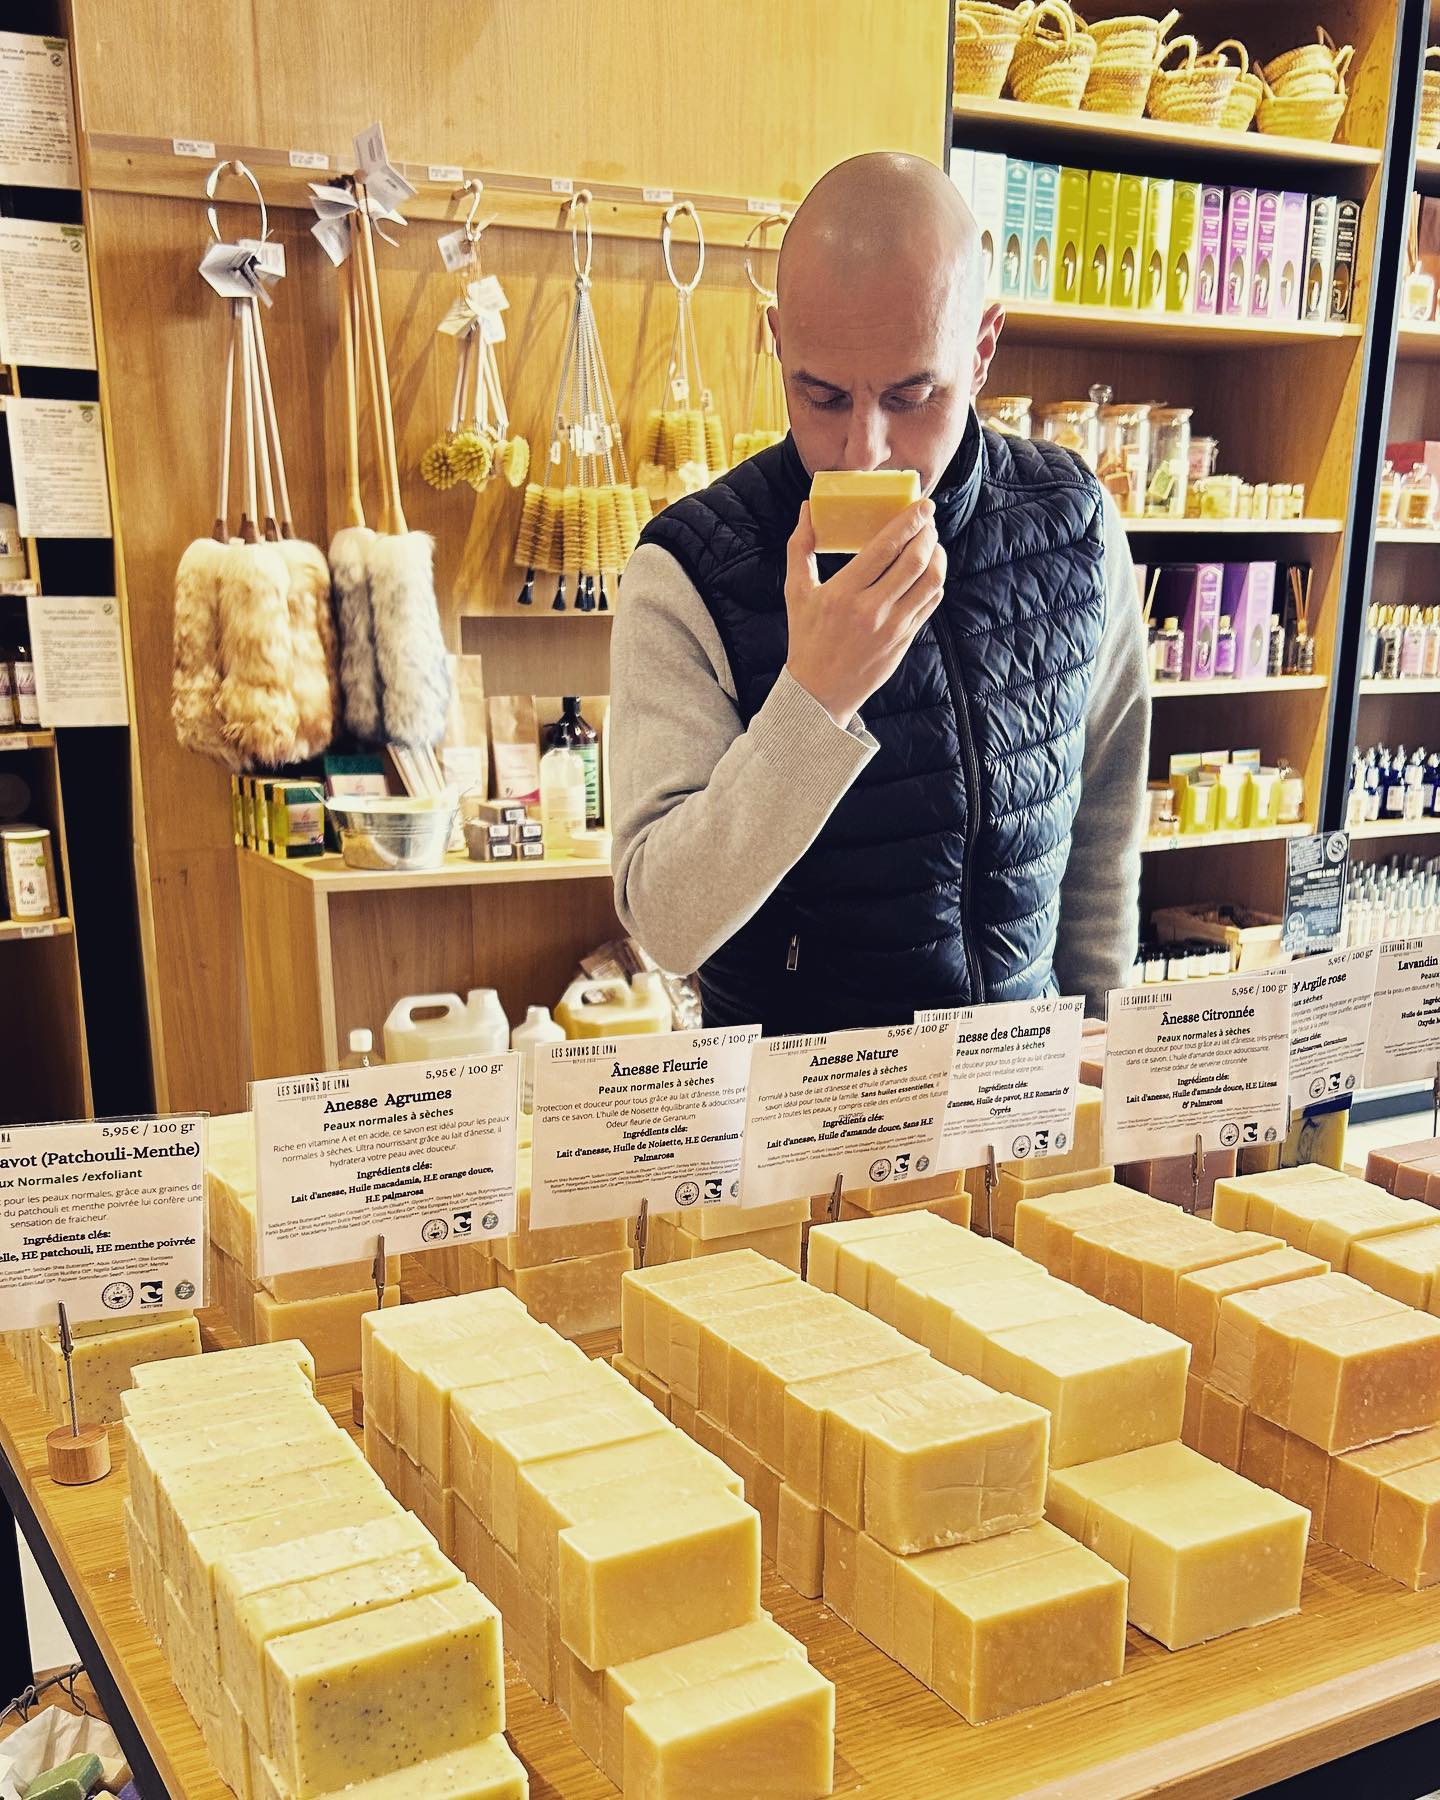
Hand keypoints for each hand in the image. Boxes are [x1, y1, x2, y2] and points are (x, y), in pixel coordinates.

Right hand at [783, 499, 946, 727]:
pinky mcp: (905, 639)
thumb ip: (800, 547)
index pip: (885, 547)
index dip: (909, 521)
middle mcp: (871, 610)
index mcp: (843, 594)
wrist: (820, 692)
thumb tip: (807, 510)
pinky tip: (929, 570)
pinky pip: (930, 603)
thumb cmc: (806, 638)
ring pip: (931, 582)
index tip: (922, 505)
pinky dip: (936, 581)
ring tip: (932, 542)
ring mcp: (893, 627)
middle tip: (927, 519)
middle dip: (928, 533)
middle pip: (915, 561)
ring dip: (937, 556)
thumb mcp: (797, 592)